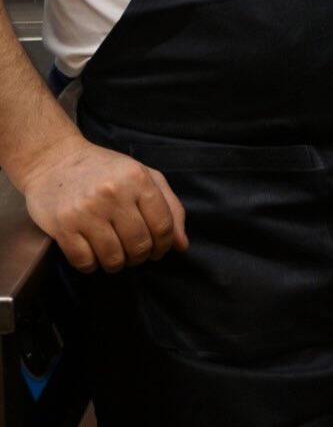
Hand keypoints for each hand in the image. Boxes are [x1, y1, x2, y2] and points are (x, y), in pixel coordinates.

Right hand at [20, 135, 187, 273]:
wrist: (55, 160)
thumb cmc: (105, 170)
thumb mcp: (144, 176)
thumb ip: (170, 207)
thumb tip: (182, 245)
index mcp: (137, 178)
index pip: (163, 226)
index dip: (164, 245)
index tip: (157, 249)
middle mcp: (113, 193)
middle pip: (140, 245)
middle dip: (140, 256)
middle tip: (133, 251)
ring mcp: (87, 210)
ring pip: (114, 259)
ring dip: (116, 263)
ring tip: (113, 252)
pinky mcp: (64, 226)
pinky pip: (85, 262)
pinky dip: (92, 265)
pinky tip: (91, 252)